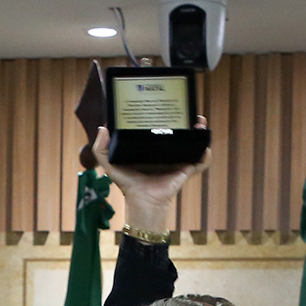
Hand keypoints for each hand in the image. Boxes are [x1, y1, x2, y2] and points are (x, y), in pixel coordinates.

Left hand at [95, 116, 212, 230]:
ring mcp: (178, 160)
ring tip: (200, 122)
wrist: (142, 202)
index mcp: (151, 147)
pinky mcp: (185, 171)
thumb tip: (103, 127)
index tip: (166, 103)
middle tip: (187, 109)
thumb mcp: (109, 164)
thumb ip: (100, 148)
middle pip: (180, 132)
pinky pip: (199, 163)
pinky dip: (205, 155)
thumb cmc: (127, 184)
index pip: (160, 127)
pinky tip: (205, 146)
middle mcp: (166, 151)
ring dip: (200, 133)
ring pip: (193, 144)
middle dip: (186, 120)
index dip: (165, 115)